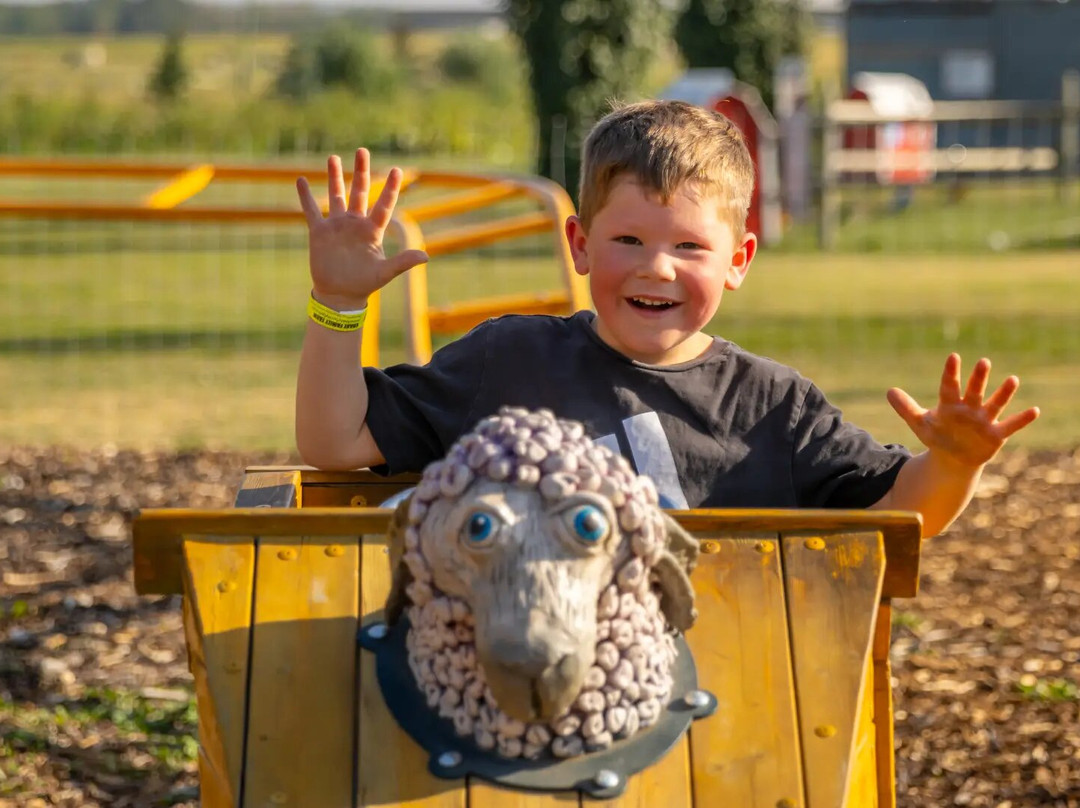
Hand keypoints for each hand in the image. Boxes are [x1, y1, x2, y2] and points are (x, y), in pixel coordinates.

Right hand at [296, 148, 427, 310]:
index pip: (383, 205)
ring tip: (333, 158)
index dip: (390, 188)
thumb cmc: (364, 284)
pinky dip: (305, 196)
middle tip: (362, 151)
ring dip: (334, 177)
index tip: (397, 170)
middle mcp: (355, 223)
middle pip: (359, 192)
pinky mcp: (319, 232)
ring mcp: (337, 226)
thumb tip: (426, 256)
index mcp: (372, 231)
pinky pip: (311, 210)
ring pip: (336, 196)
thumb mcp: (385, 273)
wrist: (340, 295)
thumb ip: (403, 262)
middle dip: (361, 172)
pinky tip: (300, 180)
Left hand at [887, 353, 1039, 467]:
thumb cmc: (938, 436)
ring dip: (1004, 393)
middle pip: (974, 390)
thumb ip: (906, 408)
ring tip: (1013, 379)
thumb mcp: (919, 423)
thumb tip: (889, 391)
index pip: (949, 386)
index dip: (950, 373)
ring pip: (995, 404)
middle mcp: (969, 408)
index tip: (953, 357)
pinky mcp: (995, 435)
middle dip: (978, 378)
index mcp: (950, 404)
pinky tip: (1035, 410)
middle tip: (984, 362)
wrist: (953, 458)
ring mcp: (984, 420)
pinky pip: (1010, 426)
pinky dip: (1022, 419)